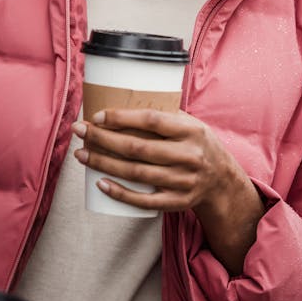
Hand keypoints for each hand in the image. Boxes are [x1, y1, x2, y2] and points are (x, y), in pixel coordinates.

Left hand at [74, 108, 265, 273]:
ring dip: (103, 164)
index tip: (97, 116)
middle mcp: (188, 156)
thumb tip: (122, 98)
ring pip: (136, 173)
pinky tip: (99, 183)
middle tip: (79, 131)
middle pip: (137, 148)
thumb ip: (165, 115)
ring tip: (81, 154)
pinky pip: (143, 201)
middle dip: (102, 139)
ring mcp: (183, 182)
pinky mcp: (177, 202)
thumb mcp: (192, 125)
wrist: (222, 181)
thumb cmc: (198, 145)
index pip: (152, 121)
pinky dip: (120, 193)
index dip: (122, 118)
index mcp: (191, 131)